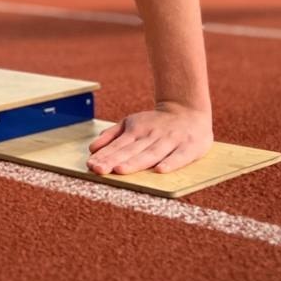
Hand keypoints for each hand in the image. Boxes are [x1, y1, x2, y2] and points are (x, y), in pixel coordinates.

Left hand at [87, 102, 212, 174]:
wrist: (189, 110)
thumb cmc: (156, 122)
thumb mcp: (131, 123)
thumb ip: (112, 135)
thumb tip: (92, 148)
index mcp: (136, 130)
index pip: (118, 146)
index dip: (104, 156)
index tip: (91, 165)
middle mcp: (152, 135)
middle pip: (131, 151)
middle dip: (114, 160)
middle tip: (99, 170)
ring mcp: (171, 140)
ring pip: (151, 153)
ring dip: (135, 162)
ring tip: (120, 170)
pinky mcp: (189, 147)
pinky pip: (180, 156)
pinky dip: (171, 163)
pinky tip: (160, 170)